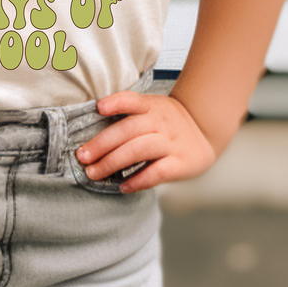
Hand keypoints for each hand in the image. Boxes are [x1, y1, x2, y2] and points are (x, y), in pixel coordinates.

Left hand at [74, 90, 217, 193]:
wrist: (205, 131)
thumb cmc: (168, 122)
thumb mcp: (153, 109)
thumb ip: (129, 115)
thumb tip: (92, 134)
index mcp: (152, 106)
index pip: (133, 100)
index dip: (116, 102)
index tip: (99, 108)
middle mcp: (161, 122)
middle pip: (128, 130)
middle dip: (102, 144)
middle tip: (82, 157)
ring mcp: (171, 142)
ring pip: (139, 150)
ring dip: (113, 162)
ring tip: (94, 173)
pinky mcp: (180, 163)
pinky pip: (157, 172)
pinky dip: (138, 180)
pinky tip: (123, 186)